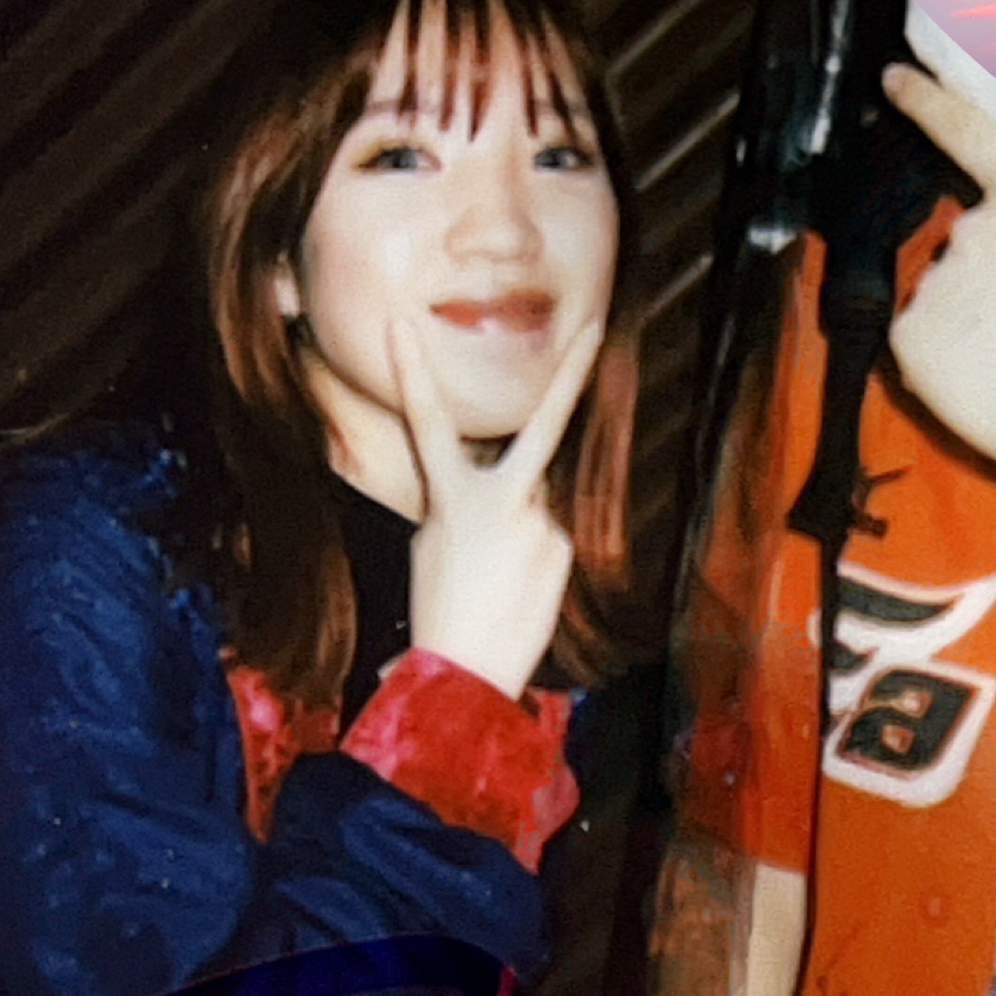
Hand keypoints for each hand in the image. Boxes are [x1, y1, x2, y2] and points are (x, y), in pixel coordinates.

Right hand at [388, 312, 602, 700]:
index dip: (412, 373)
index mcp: (451, 496)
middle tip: (597, 323)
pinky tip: (515, 589)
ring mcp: (539, 523)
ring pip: (536, 501)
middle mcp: (501, 500)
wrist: (466, 673)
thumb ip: (467, 504)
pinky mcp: (562, 548)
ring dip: (520, 525)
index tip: (398, 327)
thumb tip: (511, 495)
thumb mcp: (434, 543)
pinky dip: (534, 554)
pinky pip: (548, 535)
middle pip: (544, 425)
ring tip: (496, 576)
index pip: (428, 423)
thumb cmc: (440, 612)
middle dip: (571, 370)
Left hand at [882, 60, 995, 485]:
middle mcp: (974, 229)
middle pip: (980, 234)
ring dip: (988, 311)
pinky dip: (956, 356)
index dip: (928, 97)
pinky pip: (927, 342)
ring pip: (957, 289)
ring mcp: (941, 287)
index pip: (967, 126)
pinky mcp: (915, 345)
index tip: (894, 77)